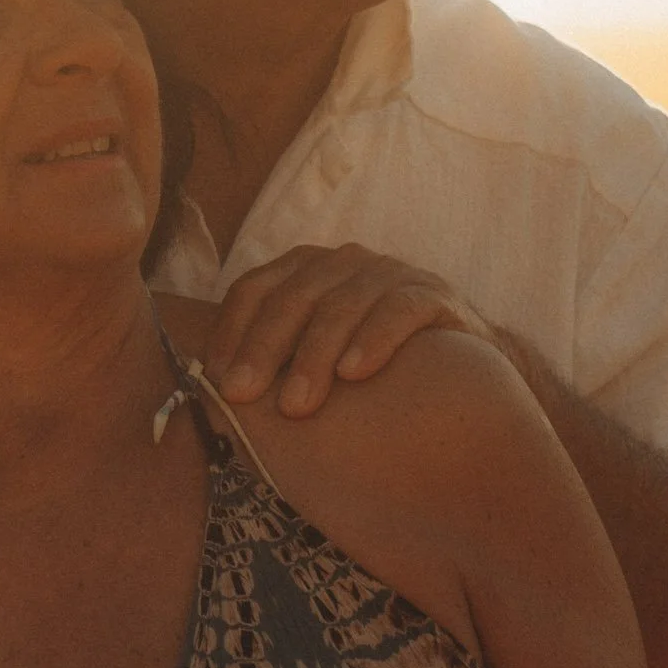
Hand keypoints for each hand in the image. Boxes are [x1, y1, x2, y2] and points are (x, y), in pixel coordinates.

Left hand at [209, 243, 492, 416]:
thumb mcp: (316, 364)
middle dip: (264, 348)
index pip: (254, 289)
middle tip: (244, 397)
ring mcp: (392, 274)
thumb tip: (205, 396)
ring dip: (314, 355)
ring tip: (297, 404)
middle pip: (293, 296)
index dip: (231, 332)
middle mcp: (346, 264)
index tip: (217, 382)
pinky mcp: (436, 296)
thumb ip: (271, 367)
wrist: (463, 379)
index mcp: (306, 271)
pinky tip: (355, 374)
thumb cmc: (370, 378)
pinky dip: (375, 339)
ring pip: (342, 304)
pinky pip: (400, 310)